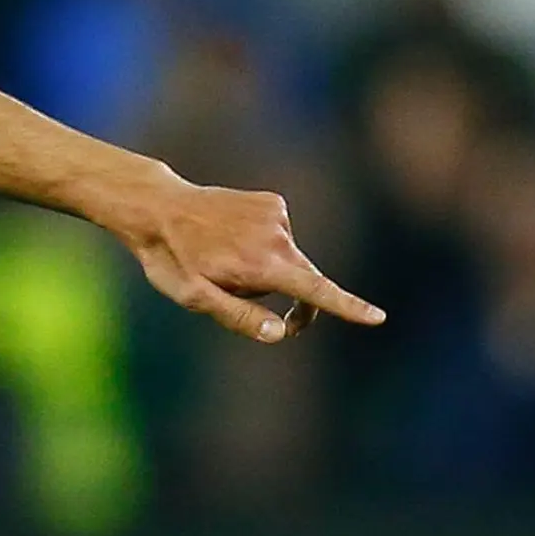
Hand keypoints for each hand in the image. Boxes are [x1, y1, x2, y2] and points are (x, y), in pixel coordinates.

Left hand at [110, 177, 384, 344]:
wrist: (158, 207)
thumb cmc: (171, 258)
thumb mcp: (195, 297)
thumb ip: (239, 316)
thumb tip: (279, 333)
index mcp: (261, 264)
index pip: (313, 291)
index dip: (346, 307)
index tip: (376, 317)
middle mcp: (277, 237)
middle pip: (303, 280)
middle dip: (289, 298)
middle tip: (239, 297)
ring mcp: (278, 215)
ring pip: (286, 259)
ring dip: (264, 267)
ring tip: (220, 256)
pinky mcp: (274, 202)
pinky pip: (277, 236)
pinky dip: (260, 243)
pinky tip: (229, 236)